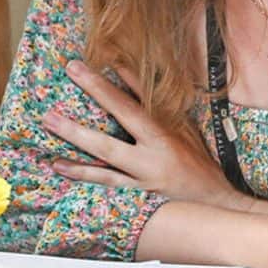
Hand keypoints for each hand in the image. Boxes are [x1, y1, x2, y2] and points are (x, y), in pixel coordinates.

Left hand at [43, 60, 253, 210]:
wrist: (217, 203)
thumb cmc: (198, 164)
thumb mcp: (184, 130)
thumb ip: (157, 106)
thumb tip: (129, 78)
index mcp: (167, 133)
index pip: (138, 100)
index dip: (113, 80)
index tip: (88, 63)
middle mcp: (156, 153)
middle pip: (120, 121)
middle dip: (92, 99)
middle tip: (65, 81)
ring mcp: (146, 177)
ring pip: (106, 158)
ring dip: (76, 139)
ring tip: (50, 123)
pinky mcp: (139, 198)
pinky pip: (106, 185)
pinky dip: (83, 174)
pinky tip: (60, 166)